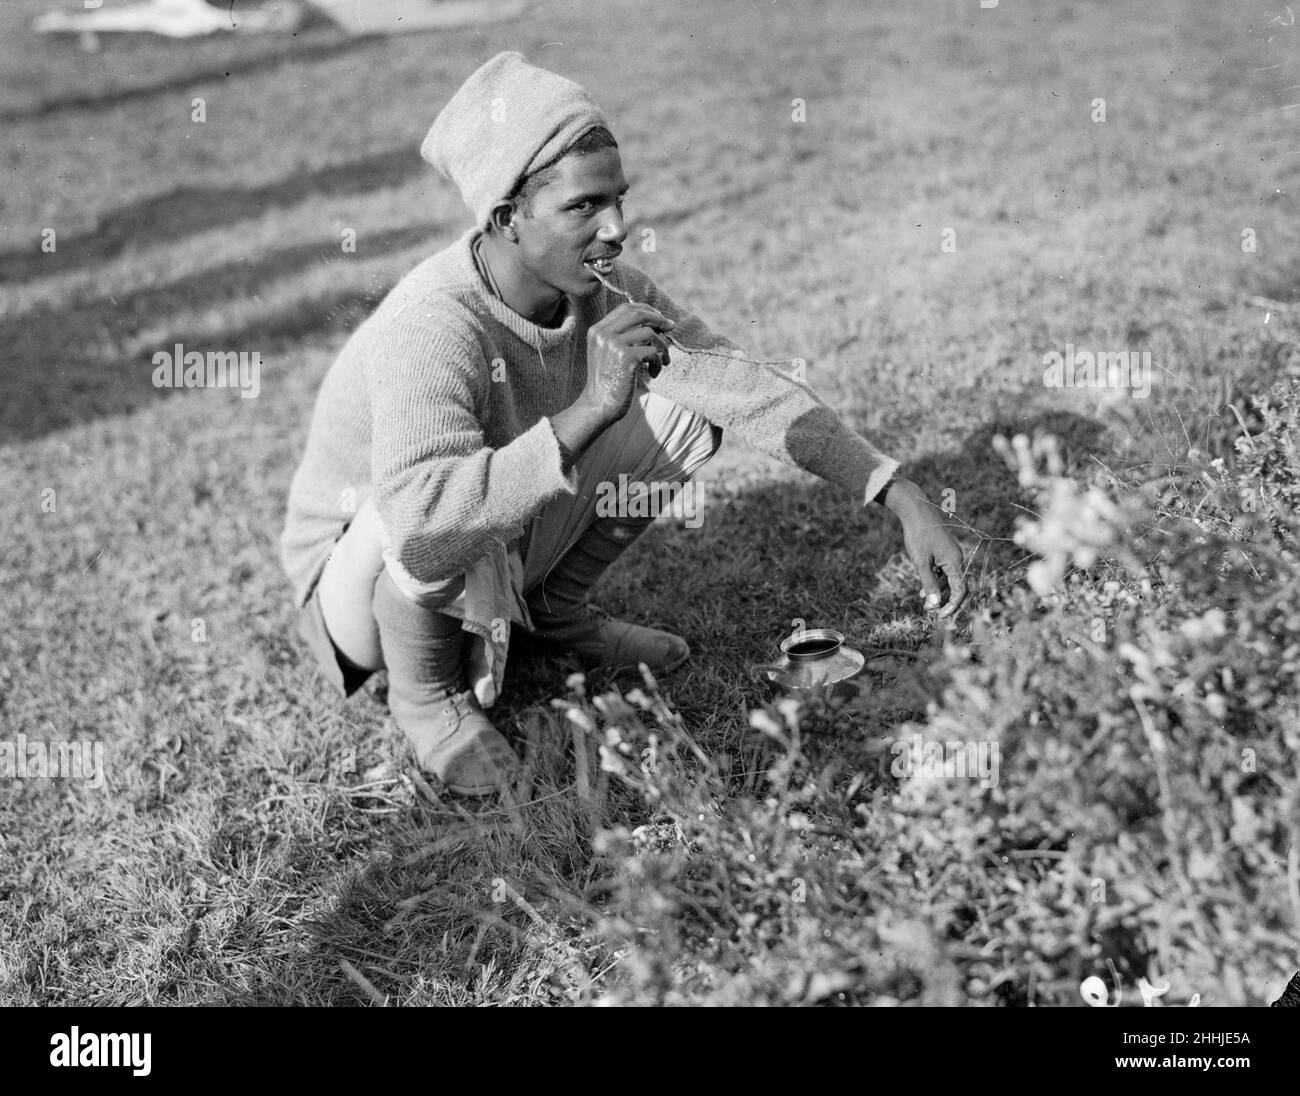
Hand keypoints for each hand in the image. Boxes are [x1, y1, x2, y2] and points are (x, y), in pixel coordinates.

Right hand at [582, 302, 674, 424]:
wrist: (598, 406)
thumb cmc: (609, 382)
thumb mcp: (610, 353)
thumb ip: (625, 336)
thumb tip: (660, 321)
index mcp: (597, 330)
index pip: (626, 308)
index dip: (647, 310)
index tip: (660, 319)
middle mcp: (603, 334)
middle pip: (638, 315)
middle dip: (659, 320)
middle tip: (671, 328)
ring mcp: (613, 345)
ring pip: (649, 333)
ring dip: (662, 347)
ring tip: (662, 361)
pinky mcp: (626, 358)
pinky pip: (652, 352)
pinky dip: (658, 362)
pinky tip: (653, 374)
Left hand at [881, 478, 967, 618]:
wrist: (916, 511)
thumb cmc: (918, 535)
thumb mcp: (921, 562)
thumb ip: (929, 584)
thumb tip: (934, 605)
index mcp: (955, 561)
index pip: (960, 590)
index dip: (952, 605)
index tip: (939, 616)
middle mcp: (958, 558)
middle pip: (957, 586)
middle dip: (945, 600)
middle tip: (930, 611)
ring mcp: (952, 554)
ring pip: (950, 579)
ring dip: (939, 592)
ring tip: (924, 601)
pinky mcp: (945, 551)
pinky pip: (945, 571)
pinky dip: (936, 581)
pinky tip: (924, 589)